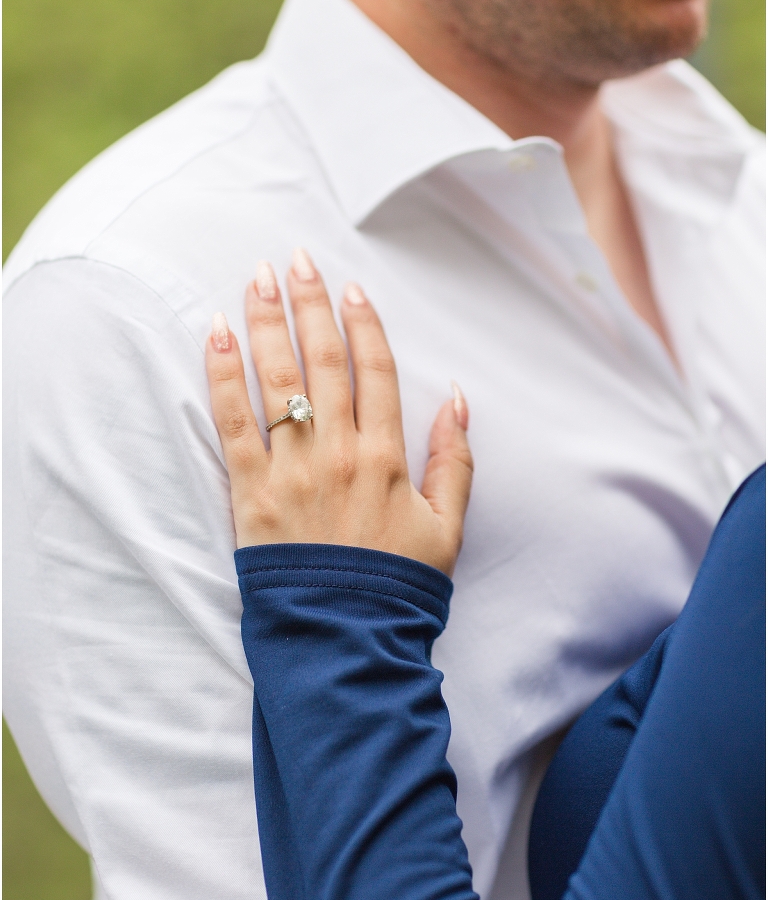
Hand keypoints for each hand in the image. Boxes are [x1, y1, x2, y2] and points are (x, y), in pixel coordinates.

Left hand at [205, 249, 472, 575]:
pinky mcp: (251, 492)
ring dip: (266, 322)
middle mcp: (341, 450)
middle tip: (296, 260)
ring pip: (278, 378)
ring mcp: (293, 468)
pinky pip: (234, 422)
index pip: (376, 370)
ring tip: (257, 279)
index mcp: (388, 456)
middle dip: (310, 303)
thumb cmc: (397, 587)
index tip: (351, 288)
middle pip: (322, 360)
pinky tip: (215, 335)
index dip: (363, 324)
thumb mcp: (447, 527)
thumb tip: (459, 399)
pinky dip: (223, 375)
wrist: (346, 639)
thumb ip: (454, 460)